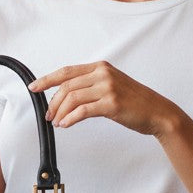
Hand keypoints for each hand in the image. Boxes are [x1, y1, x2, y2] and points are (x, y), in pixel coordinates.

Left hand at [29, 60, 173, 135]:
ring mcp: (108, 88)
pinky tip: (66, 125)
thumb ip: (91, 85)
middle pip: (67, 86)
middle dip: (53, 102)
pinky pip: (82, 111)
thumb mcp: (111, 85)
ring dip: (60, 112)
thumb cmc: (134, 102)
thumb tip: (65, 96)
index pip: (67, 71)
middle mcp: (103, 74)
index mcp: (101, 67)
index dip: (47, 79)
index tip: (34, 87)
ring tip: (57, 122)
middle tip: (48, 115)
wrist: (158, 112)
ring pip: (72, 98)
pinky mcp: (112, 104)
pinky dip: (70, 119)